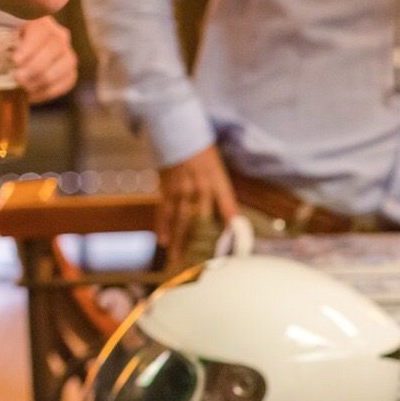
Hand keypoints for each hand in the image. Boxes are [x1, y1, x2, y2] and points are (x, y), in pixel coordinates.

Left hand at [12, 16, 75, 102]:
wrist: (22, 52)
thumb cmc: (6, 45)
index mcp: (40, 21)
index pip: (40, 32)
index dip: (30, 47)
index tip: (15, 61)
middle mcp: (59, 35)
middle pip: (55, 49)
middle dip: (36, 67)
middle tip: (18, 79)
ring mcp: (68, 54)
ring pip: (65, 66)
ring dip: (44, 79)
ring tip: (25, 88)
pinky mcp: (70, 71)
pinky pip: (67, 82)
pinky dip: (50, 90)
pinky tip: (33, 95)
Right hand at [156, 144, 238, 262]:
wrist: (179, 133)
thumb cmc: (205, 155)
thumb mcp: (221, 173)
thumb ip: (225, 196)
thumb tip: (233, 221)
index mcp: (217, 184)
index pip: (228, 210)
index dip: (233, 230)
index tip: (236, 249)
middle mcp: (199, 190)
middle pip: (202, 223)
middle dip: (202, 246)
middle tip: (202, 266)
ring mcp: (181, 191)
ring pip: (181, 222)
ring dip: (180, 243)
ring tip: (179, 262)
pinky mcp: (165, 190)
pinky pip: (163, 212)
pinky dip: (163, 227)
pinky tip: (163, 242)